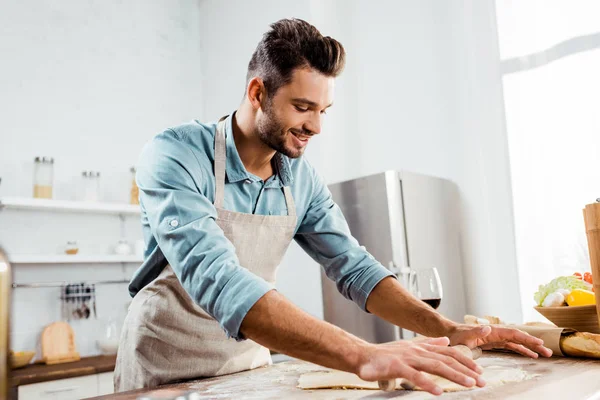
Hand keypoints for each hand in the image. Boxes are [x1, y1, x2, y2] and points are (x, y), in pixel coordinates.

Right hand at [356, 337, 485, 395]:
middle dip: (466, 370)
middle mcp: (418, 351)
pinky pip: (414, 376)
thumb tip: (445, 340)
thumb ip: (429, 344)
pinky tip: (438, 392)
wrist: (363, 355)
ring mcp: (408, 358)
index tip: (479, 370)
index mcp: (422, 347)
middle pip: (446, 359)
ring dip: (454, 375)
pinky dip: (427, 383)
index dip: (465, 360)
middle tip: (482, 381)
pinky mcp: (397, 367)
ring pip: (435, 366)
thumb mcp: (410, 347)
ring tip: (469, 384)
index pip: (448, 352)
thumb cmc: (386, 354)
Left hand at [448, 324, 552, 357]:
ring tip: (545, 354)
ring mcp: (497, 338)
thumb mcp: (464, 336)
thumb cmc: (457, 336)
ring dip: (531, 347)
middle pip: (519, 337)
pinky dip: (522, 350)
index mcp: (492, 331)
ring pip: (518, 342)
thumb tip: (488, 327)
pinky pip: (512, 346)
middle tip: (548, 352)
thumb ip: (476, 332)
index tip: (539, 343)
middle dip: (534, 343)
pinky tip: (531, 355)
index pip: (513, 334)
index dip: (526, 338)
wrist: (451, 335)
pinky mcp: (495, 343)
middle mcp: (497, 333)